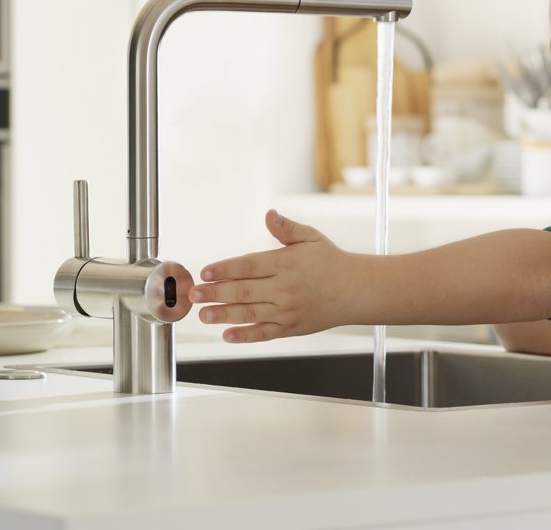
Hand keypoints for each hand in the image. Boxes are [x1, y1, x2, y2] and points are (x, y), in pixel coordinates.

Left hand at [191, 209, 349, 342]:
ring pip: (250, 313)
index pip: (249, 265)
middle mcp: (285, 288)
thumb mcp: (311, 238)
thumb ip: (286, 228)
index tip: (206, 271)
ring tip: (204, 315)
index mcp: (287, 263)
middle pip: (244, 290)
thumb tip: (269, 214)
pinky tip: (228, 335)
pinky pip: (264, 333)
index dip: (224, 269)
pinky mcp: (291, 328)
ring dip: (224, 314)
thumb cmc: (330, 261)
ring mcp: (287, 310)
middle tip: (195, 294)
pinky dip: (245, 336)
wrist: (355, 290)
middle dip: (216, 292)